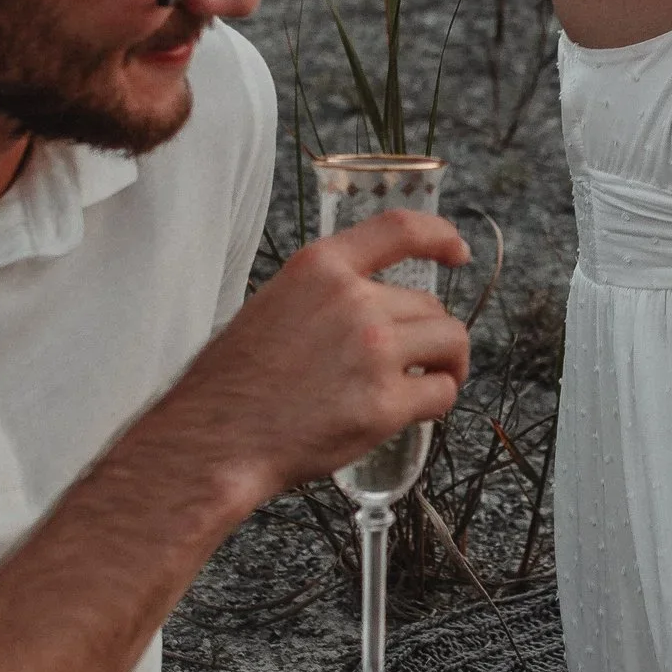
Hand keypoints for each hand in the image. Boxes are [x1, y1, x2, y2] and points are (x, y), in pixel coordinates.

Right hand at [164, 209, 472, 500]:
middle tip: (412, 362)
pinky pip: (442, 392)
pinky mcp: (385, 403)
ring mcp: (373, 351)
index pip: (399, 230)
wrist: (216, 441)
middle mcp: (353, 301)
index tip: (456, 251)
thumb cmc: (233, 384)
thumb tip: (374, 308)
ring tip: (426, 382)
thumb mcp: (272, 307)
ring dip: (446, 364)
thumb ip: (326, 297)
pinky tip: (414, 411)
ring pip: (449, 343)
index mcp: (320, 268)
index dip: (439, 236)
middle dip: (427, 334)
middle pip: (430, 306)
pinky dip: (436, 401)